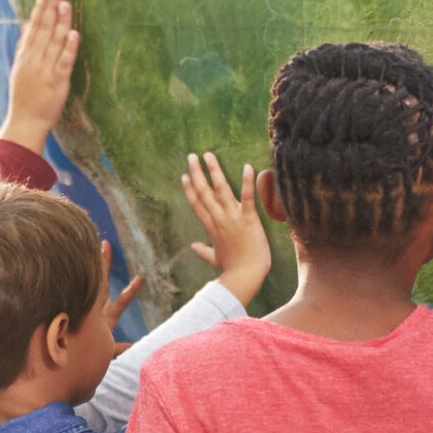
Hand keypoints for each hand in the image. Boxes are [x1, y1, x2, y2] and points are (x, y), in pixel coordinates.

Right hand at [1, 0, 77, 152]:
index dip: (40, 8)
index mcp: (24, 57)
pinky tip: (73, 33)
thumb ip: (25, 48)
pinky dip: (69, 47)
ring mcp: (44, 71)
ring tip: (66, 4)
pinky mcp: (57, 83)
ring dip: (60, 22)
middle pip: (42, 30)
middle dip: (51, 8)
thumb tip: (29, 25)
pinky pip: (63, 62)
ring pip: (53, 42)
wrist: (25, 122)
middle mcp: (33, 61)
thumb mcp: (19, 69)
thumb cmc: (24, 96)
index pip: (32, 27)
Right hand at [180, 151, 274, 302]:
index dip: (190, 189)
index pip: (197, 204)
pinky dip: (247, 182)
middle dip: (197, 173)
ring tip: (208, 155)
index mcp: (211, 227)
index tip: (185, 176)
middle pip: (203, 192)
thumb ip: (203, 251)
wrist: (245, 276)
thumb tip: (193, 247)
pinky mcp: (248, 219)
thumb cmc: (232, 269)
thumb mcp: (215, 258)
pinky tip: (247, 166)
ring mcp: (232, 218)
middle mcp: (219, 219)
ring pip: (220, 189)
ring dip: (214, 170)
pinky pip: (247, 197)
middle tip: (191, 156)